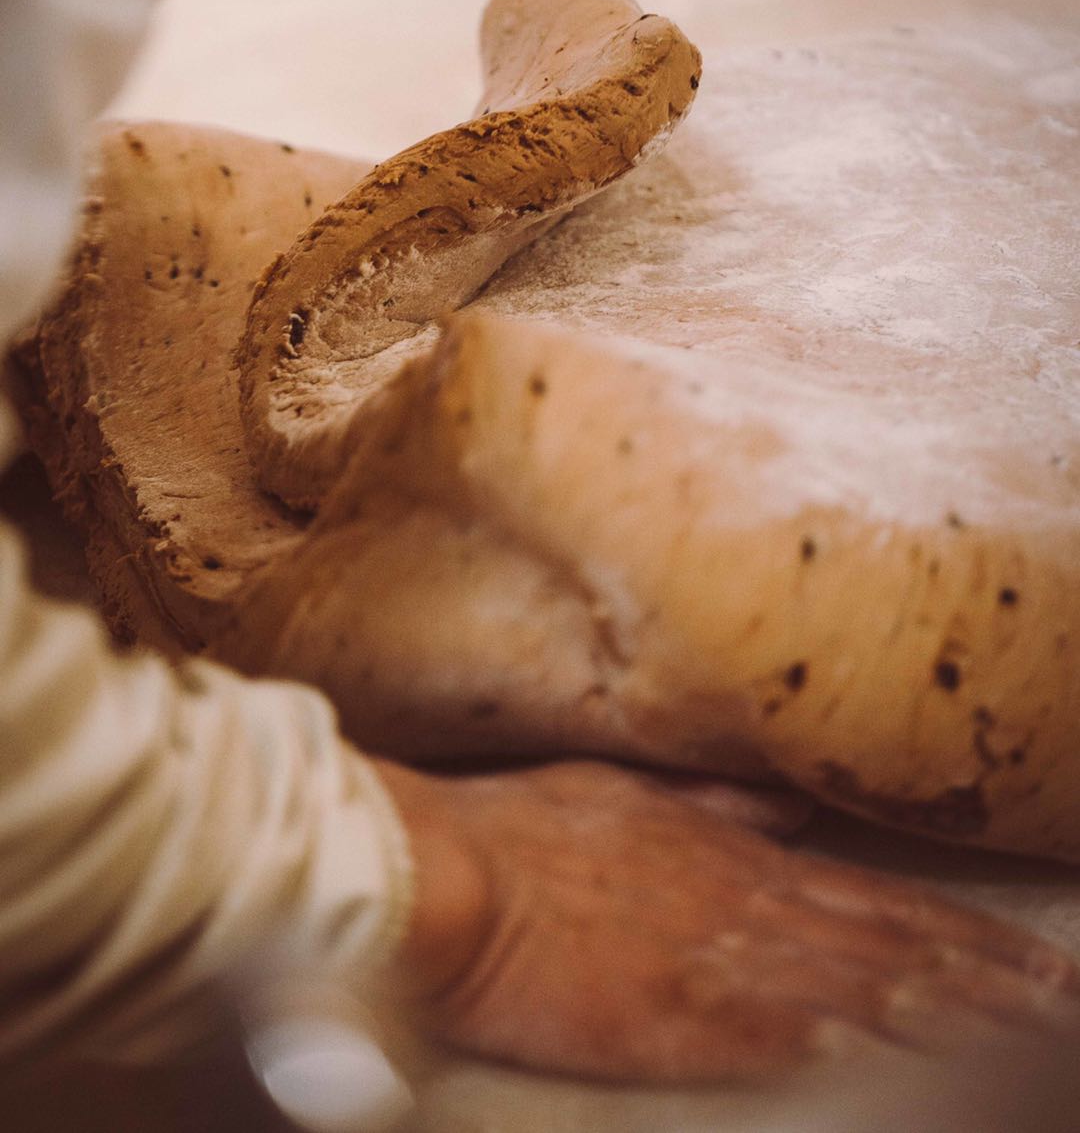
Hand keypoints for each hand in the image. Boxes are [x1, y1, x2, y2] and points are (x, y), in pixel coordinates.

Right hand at [375, 759, 1078, 1083]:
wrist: (448, 873)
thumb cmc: (524, 834)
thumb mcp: (628, 795)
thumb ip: (713, 803)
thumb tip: (780, 803)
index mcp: (736, 854)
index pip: (877, 896)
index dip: (961, 930)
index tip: (1031, 957)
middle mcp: (748, 901)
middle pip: (896, 943)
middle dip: (991, 976)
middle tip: (1071, 1002)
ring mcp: (721, 958)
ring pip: (866, 985)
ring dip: (957, 1012)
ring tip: (1036, 1032)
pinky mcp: (682, 1018)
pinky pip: (794, 1037)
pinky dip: (864, 1050)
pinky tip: (916, 1067)